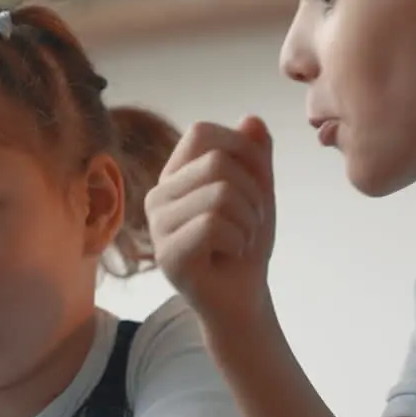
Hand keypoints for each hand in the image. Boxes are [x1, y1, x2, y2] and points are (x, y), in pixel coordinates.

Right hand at [146, 116, 275, 329]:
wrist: (244, 298)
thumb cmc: (245, 243)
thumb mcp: (258, 190)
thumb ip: (255, 154)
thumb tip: (250, 119)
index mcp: (174, 175)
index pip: (201, 132)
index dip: (241, 149)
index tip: (255, 184)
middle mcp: (157, 195)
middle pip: (215, 161)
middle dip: (252, 191)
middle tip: (250, 221)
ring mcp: (157, 227)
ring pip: (218, 193)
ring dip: (248, 219)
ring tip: (241, 238)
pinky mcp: (167, 256)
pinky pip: (214, 225)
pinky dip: (239, 239)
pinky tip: (232, 254)